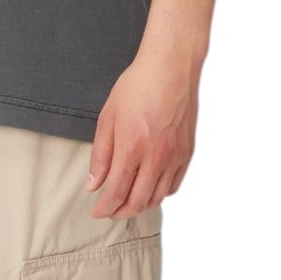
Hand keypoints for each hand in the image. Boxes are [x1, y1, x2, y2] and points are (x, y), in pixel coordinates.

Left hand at [85, 52, 198, 218]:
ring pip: (157, 197)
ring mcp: (174, 157)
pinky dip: (160, 193)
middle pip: (137, 201)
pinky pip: (173, 185)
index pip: (116, 192)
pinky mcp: (187, 153)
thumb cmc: (137, 86)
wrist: (171, 67)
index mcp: (131, 147)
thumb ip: (100, 155)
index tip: (96, 212)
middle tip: (109, 210)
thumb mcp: (108, 117)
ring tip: (127, 201)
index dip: (104, 208)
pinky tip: (149, 188)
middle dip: (119, 211)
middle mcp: (155, 157)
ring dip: (139, 204)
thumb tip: (93, 185)